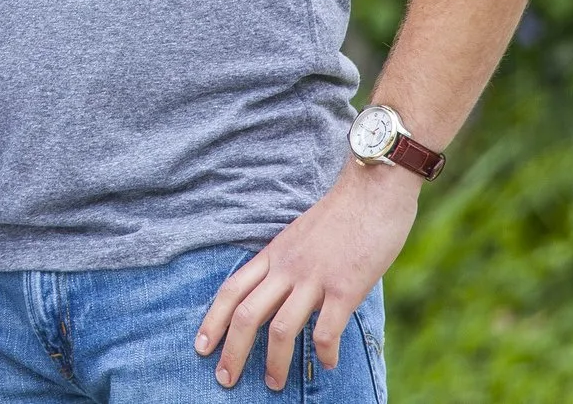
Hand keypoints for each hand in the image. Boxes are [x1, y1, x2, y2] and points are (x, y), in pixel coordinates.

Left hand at [196, 159, 419, 389]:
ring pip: (280, 328)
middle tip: (224, 379)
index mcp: (274, 254)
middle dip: (231, 351)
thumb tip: (283, 291)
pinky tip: (327, 363)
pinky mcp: (345, 287)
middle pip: (245, 314)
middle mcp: (286, 267)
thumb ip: (289, 262)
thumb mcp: (300, 235)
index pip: (231, 289)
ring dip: (274, 361)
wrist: (372, 188)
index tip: (200, 346)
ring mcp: (314, 277)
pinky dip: (323, 353)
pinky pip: (326, 330)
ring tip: (273, 383)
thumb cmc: (343, 213)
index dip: (212, 320)